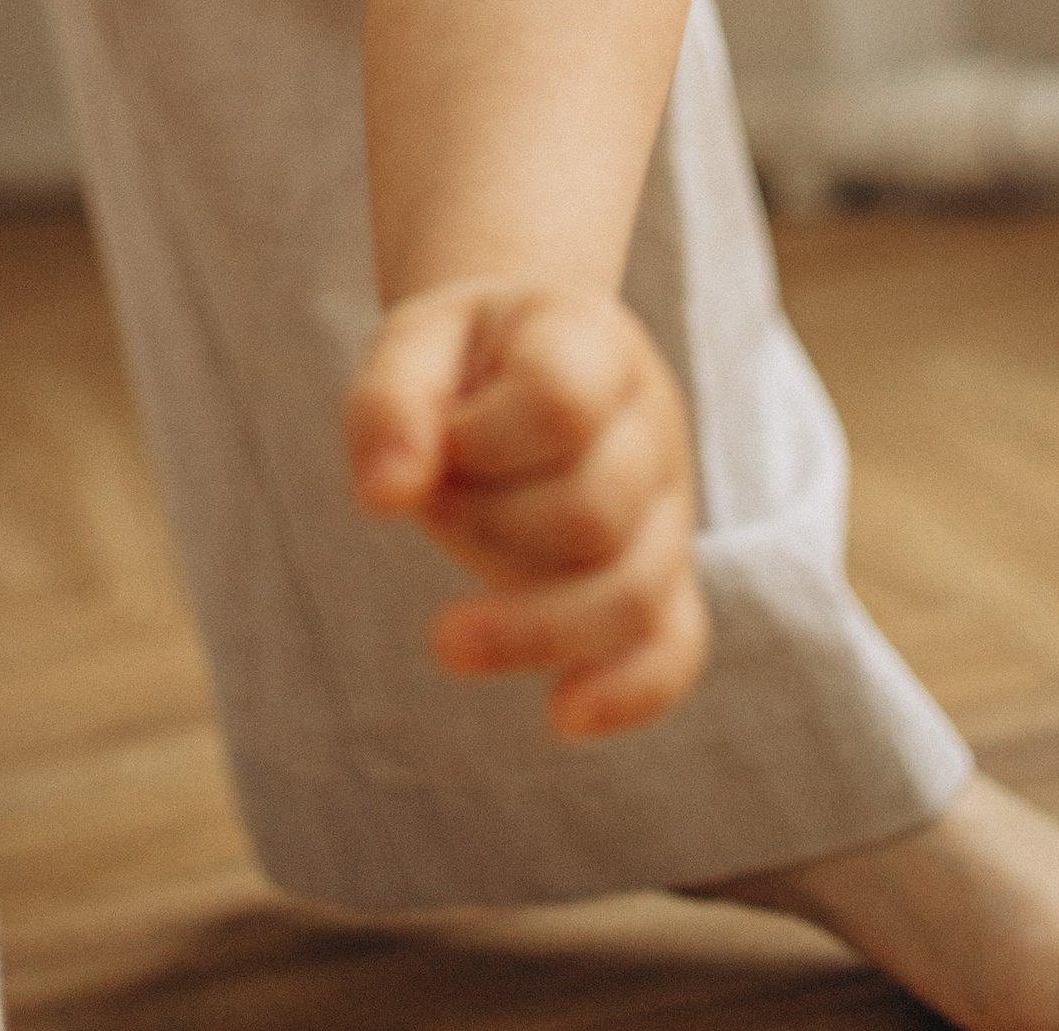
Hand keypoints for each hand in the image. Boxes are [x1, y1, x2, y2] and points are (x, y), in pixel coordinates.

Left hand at [347, 279, 709, 738]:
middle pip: (592, 509)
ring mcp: (666, 511)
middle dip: (488, 523)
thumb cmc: (465, 360)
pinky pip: (675, 648)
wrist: (519, 365)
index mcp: (597, 345)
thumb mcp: (415, 343)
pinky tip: (563, 716)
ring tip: (447, 638)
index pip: (561, 402)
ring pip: (634, 590)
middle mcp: (650, 427)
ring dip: (529, 625)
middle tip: (442, 500)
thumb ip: (392, 403)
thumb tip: (383, 498)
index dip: (480, 437)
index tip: (440, 435)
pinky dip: (629, 690)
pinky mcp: (662, 583)